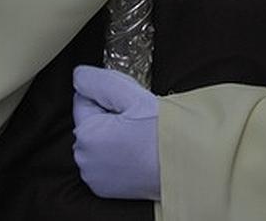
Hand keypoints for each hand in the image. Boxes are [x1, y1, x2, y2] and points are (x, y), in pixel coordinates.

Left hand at [72, 66, 160, 200]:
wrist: (187, 165)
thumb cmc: (163, 131)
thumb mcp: (132, 96)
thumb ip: (99, 81)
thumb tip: (78, 75)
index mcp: (86, 135)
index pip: (83, 99)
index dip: (108, 97)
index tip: (129, 106)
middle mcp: (84, 159)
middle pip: (89, 122)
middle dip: (108, 117)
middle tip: (136, 122)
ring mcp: (93, 177)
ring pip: (96, 142)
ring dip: (110, 136)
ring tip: (138, 139)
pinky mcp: (104, 189)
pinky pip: (102, 162)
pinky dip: (114, 156)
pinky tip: (135, 154)